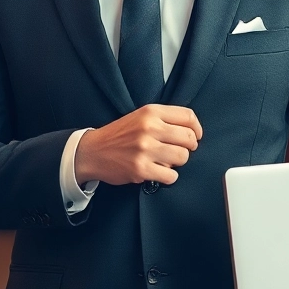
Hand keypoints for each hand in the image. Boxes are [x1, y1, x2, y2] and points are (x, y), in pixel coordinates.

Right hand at [74, 104, 202, 185]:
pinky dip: (169, 176)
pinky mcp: (141, 168)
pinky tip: (159, 172)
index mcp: (150, 112)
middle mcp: (149, 128)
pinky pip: (171, 175)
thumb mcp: (141, 116)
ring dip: (178, 162)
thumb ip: (164, 118)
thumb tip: (192, 130)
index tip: (196, 136)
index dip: (196, 128)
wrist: (92, 151)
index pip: (188, 116)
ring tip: (166, 161)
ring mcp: (145, 149)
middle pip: (189, 138)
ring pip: (182, 157)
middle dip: (189, 147)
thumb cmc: (120, 135)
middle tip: (180, 150)